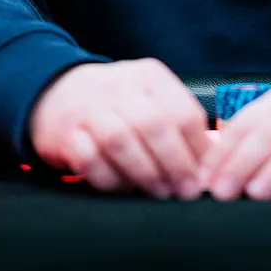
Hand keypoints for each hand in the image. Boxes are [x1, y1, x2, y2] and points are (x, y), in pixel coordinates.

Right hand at [28, 59, 208, 198]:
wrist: (56, 93)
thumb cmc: (117, 104)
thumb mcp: (151, 99)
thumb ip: (180, 124)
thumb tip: (214, 163)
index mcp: (150, 76)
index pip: (183, 112)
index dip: (198, 149)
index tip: (206, 177)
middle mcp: (120, 86)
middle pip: (154, 125)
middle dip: (175, 164)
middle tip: (186, 192)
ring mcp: (89, 107)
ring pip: (121, 140)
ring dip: (144, 172)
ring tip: (159, 193)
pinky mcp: (65, 132)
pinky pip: (89, 158)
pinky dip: (108, 177)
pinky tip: (122, 188)